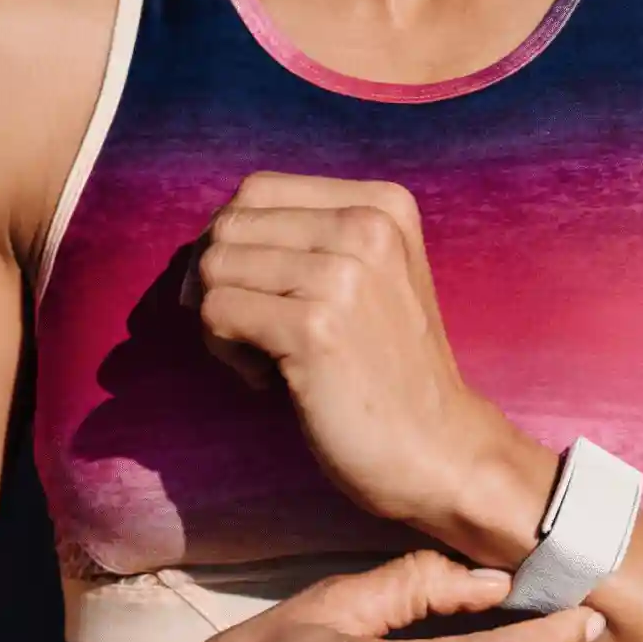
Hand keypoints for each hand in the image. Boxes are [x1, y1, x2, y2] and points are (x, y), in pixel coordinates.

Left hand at [192, 172, 551, 555]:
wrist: (440, 450)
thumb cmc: (389, 373)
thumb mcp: (367, 279)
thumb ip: (306, 242)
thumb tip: (202, 243)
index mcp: (382, 204)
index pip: (258, 191)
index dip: (235, 243)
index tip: (255, 297)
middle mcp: (366, 226)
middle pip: (230, 227)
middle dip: (222, 282)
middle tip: (256, 336)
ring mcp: (342, 274)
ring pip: (214, 268)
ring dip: (221, 320)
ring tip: (268, 360)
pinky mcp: (315, 326)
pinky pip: (217, 313)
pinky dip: (226, 352)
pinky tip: (269, 380)